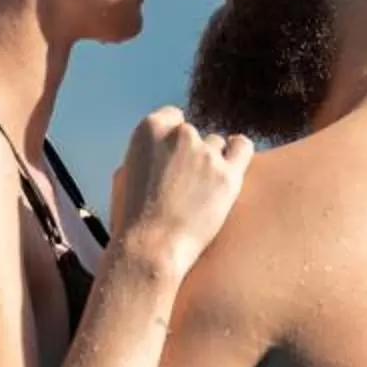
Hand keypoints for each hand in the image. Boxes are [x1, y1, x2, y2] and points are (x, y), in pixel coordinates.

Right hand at [107, 107, 253, 270]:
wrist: (151, 249)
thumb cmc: (132, 219)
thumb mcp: (124, 175)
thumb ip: (146, 152)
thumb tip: (162, 145)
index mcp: (149, 128)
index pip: (172, 117)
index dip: (172, 139)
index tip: (172, 157)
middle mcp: (180, 134)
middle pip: (193, 135)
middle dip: (189, 154)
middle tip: (183, 184)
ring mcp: (207, 153)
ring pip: (216, 146)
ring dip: (210, 162)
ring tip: (199, 192)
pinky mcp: (228, 174)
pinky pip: (242, 148)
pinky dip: (237, 153)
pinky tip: (231, 167)